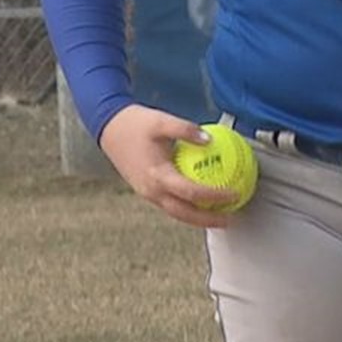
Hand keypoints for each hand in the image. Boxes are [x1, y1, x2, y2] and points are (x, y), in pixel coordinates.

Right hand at [99, 104, 241, 228]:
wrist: (108, 129)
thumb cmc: (135, 124)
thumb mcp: (161, 121)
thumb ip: (185, 129)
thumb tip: (209, 139)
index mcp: (157, 175)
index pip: (191, 192)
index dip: (215, 196)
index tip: (233, 193)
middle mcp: (152, 190)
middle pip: (185, 214)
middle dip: (209, 220)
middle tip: (230, 219)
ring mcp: (147, 193)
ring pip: (176, 213)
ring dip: (198, 218)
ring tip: (219, 216)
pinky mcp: (145, 191)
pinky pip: (170, 204)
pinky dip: (187, 207)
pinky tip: (200, 201)